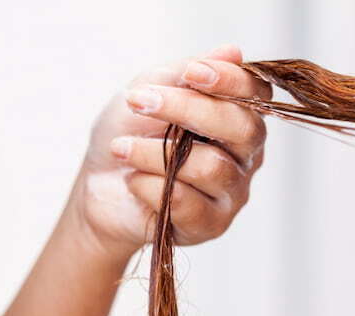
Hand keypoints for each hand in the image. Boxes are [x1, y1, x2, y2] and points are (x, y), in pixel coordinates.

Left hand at [66, 45, 271, 260]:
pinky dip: (150, 187)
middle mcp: (244, 155)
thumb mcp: (149, 90)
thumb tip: (232, 51)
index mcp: (236, 116)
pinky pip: (188, 203)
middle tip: (138, 102)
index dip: (230, 80)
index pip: (255, 93)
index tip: (192, 72)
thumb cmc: (129, 134)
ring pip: (210, 167)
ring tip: (121, 149)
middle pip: (242, 129)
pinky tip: (132, 181)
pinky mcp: (210, 224)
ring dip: (154, 153)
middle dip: (188, 110)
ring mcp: (231, 192)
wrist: (99, 187)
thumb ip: (186, 74)